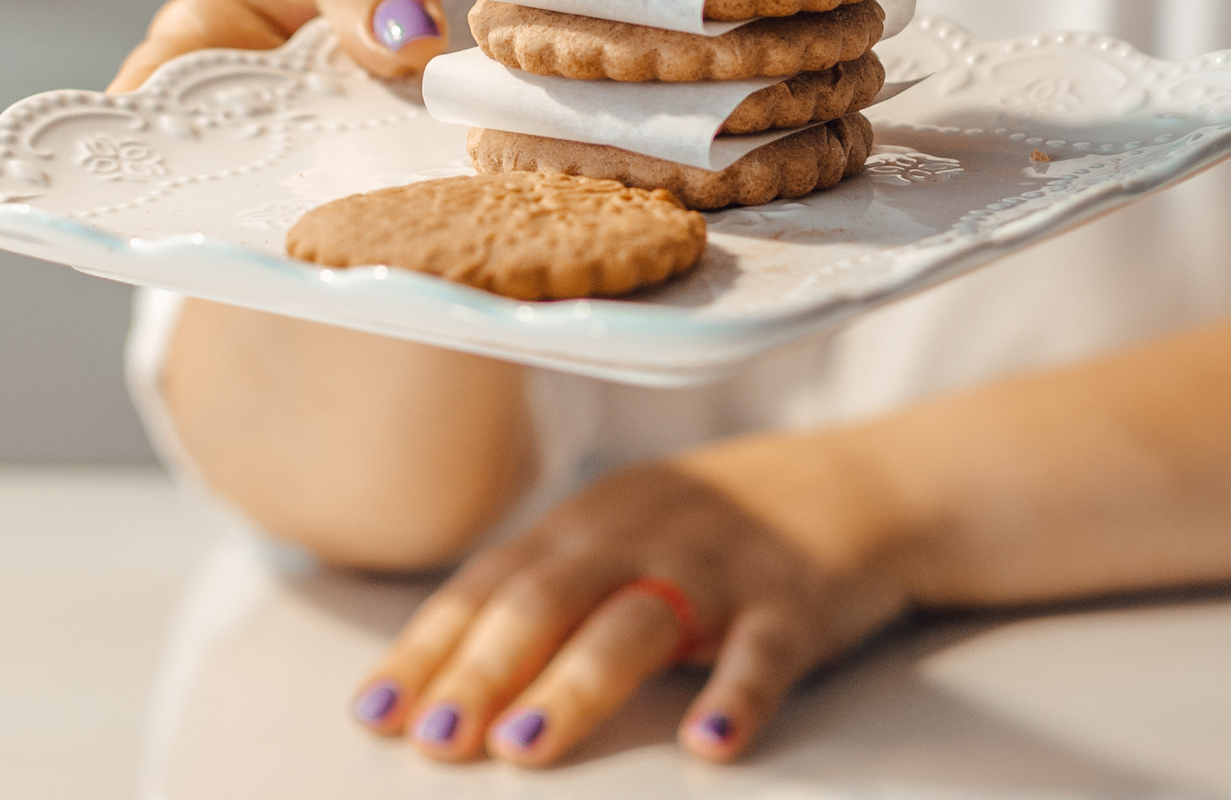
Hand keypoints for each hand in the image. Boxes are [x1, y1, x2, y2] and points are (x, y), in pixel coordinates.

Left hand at [350, 434, 909, 766]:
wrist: (854, 485)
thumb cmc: (707, 533)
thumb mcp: (616, 540)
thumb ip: (538, 595)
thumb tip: (430, 682)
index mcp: (584, 524)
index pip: (489, 586)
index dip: (430, 648)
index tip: (376, 712)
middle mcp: (640, 535)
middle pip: (548, 600)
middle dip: (484, 671)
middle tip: (437, 741)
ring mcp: (718, 566)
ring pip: (640, 621)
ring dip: (579, 684)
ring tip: (528, 745)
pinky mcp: (794, 602)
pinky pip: (764, 650)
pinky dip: (735, 695)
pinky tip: (708, 742)